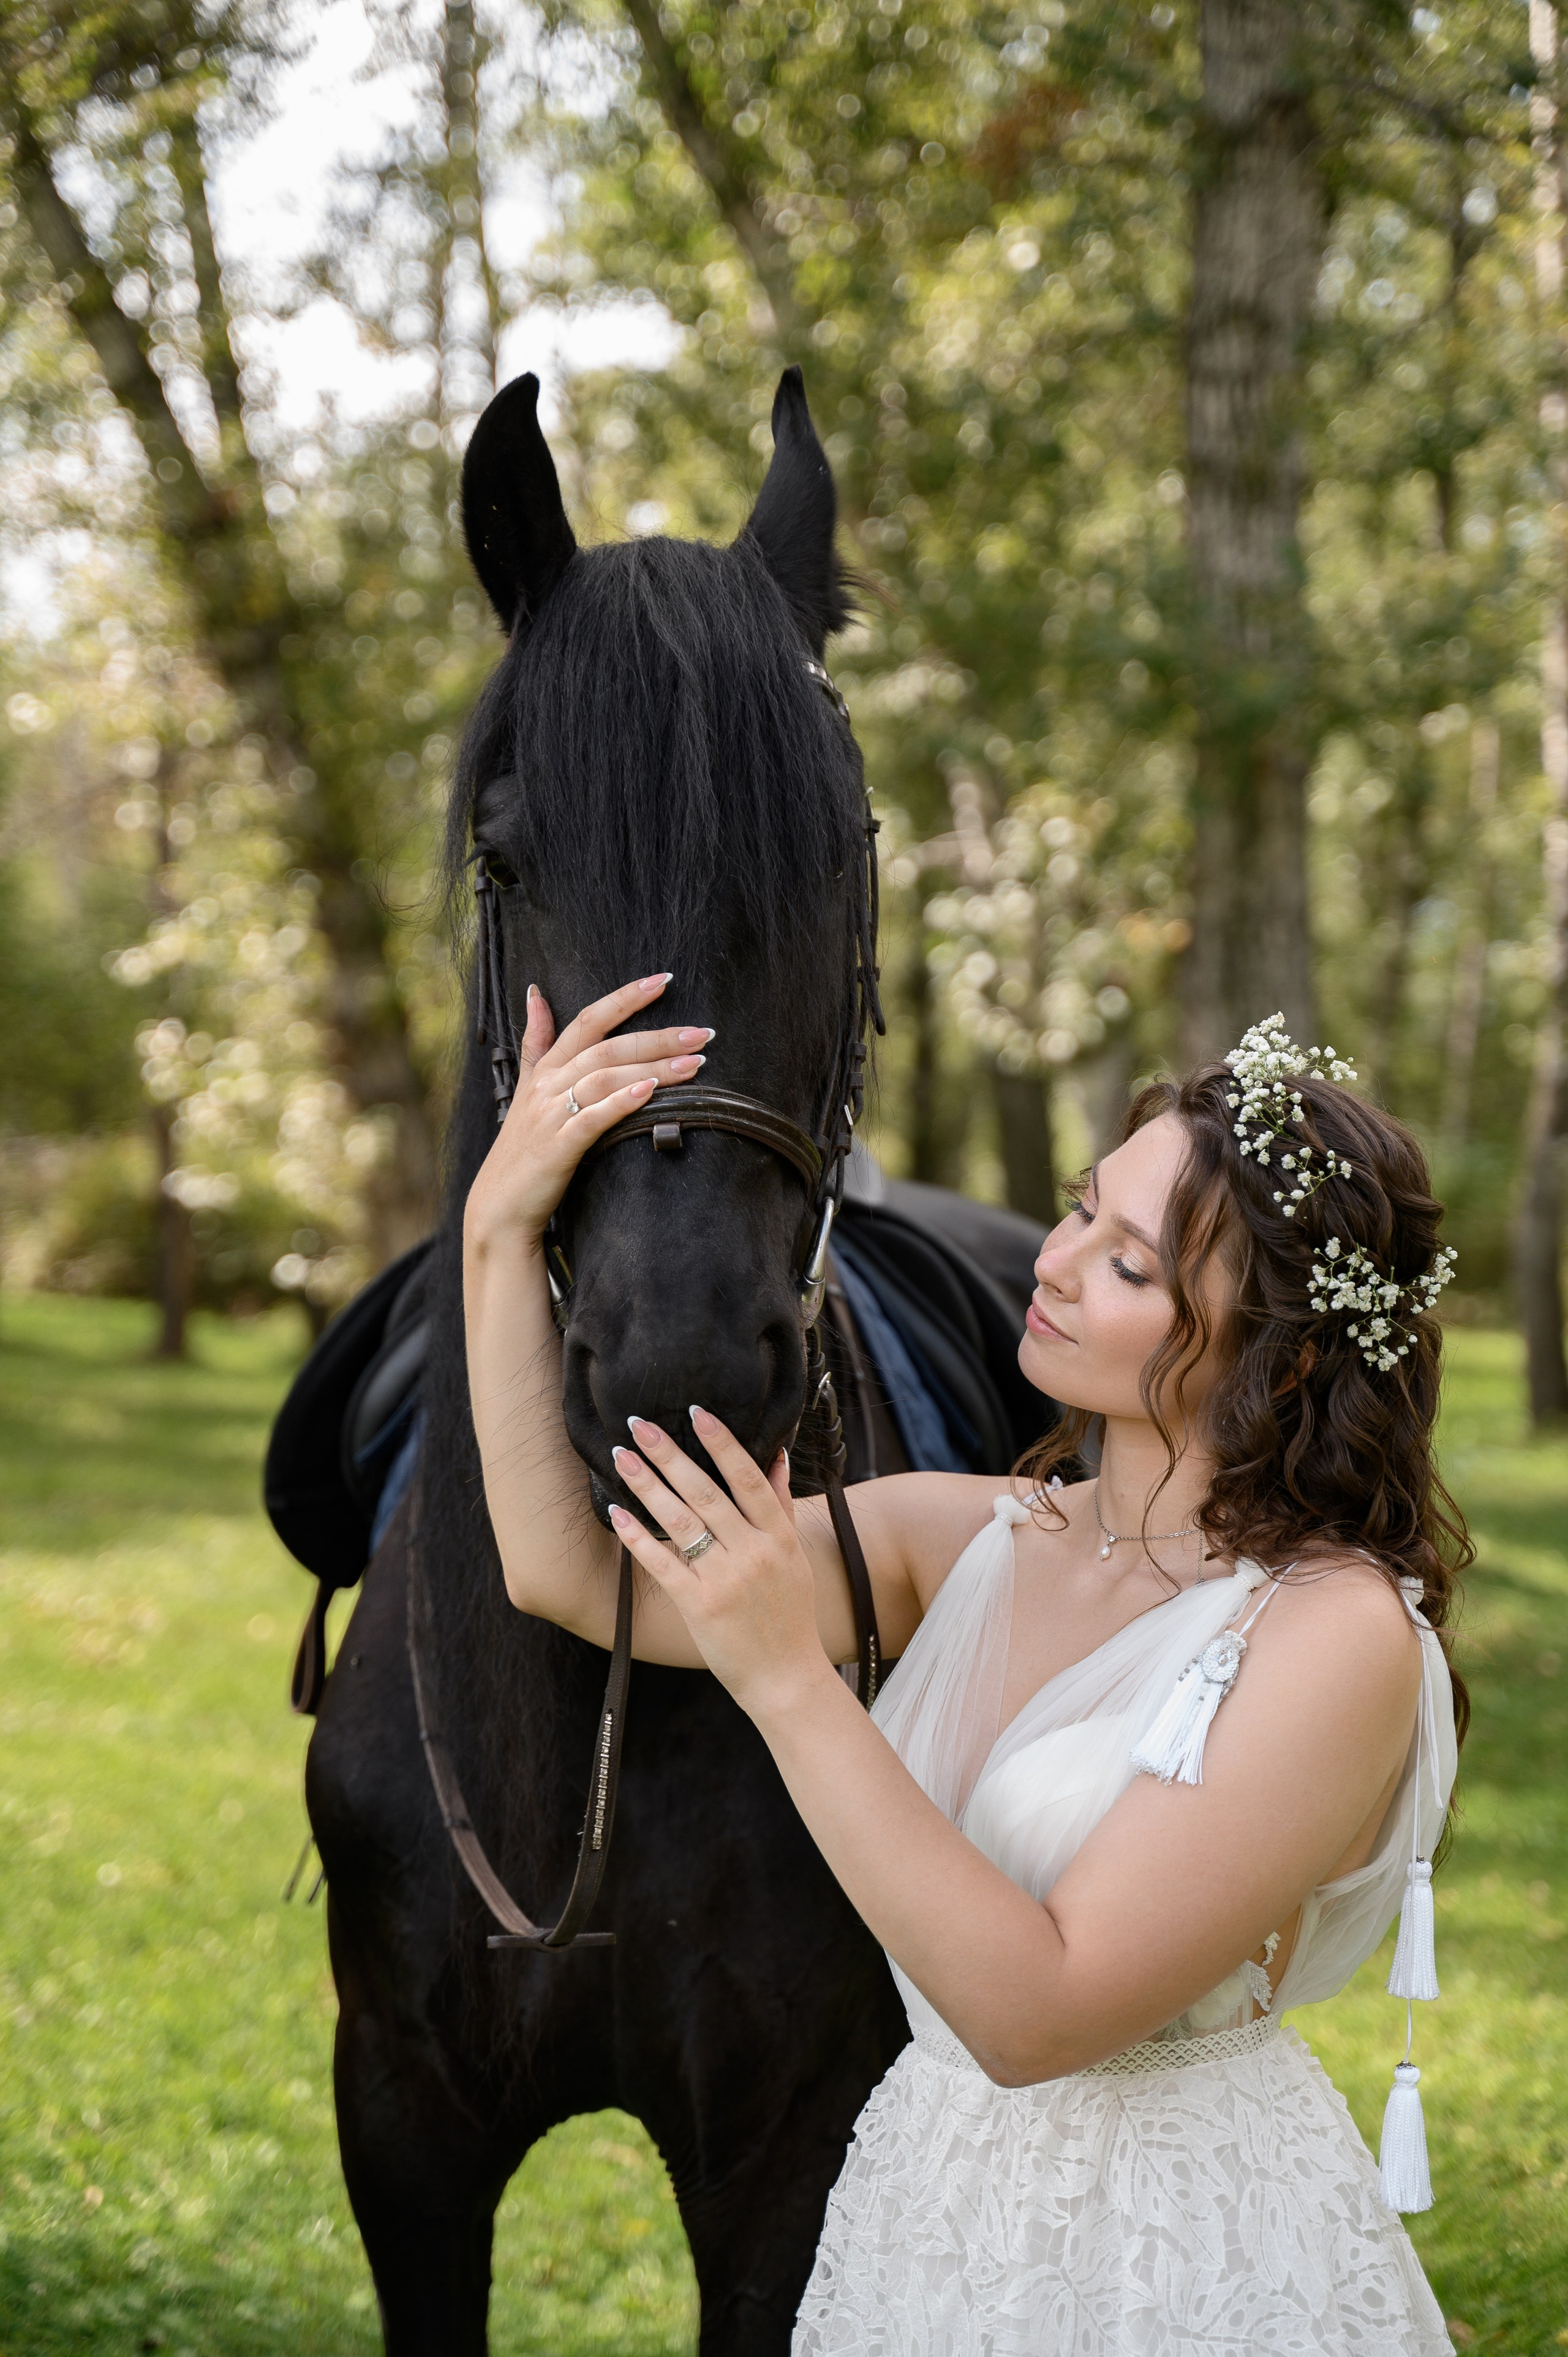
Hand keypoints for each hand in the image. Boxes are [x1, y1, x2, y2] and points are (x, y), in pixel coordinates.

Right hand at [463, 973, 713, 1249]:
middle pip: (608, 1047)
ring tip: (695, 1064)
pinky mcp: (558, 1147)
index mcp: (547, 1069)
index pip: (589, 1020)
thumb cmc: (523, 1148)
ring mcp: (552, 1114)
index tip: (665, 981)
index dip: (625, 998)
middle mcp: (548, 1085)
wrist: (500, 1206)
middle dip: (658, 1036)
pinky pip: (592, 1118)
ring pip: (606, 1078)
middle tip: (702, 1034)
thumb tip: (535, 993)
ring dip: (653, 1067)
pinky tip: (650, 1092)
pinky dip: (621, 1102)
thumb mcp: (526, 1088)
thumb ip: (536, 1042)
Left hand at [607, 1408, 830, 1720]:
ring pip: (680, 1522)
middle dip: (670, 1454)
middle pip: (706, 1493)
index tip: (697, 1412)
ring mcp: (726, 1580)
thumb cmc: (790, 1617)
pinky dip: (638, 1537)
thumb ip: (782, 1506)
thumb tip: (777, 1455)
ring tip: (622, 1457)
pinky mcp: (700, 1607)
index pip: (748, 1479)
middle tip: (640, 1423)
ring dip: (647, 1485)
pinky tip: (617, 1513)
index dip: (722, 1443)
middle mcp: (753, 1554)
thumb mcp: (795, 1558)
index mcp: (779, 1538)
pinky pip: (663, 1564)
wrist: (788, 1679)